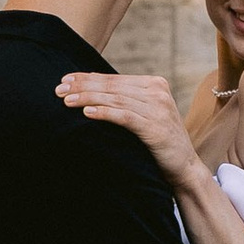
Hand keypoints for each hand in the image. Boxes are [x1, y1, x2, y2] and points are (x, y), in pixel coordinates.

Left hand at [56, 71, 198, 184]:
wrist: (184, 166)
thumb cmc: (159, 140)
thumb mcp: (145, 114)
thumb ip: (127, 99)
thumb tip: (92, 88)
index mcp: (155, 84)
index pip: (114, 78)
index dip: (87, 78)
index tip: (65, 80)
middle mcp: (158, 92)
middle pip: (112, 86)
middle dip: (83, 86)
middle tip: (59, 89)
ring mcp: (158, 109)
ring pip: (116, 99)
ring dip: (88, 98)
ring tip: (67, 101)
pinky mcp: (155, 127)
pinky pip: (124, 117)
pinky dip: (104, 113)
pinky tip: (87, 113)